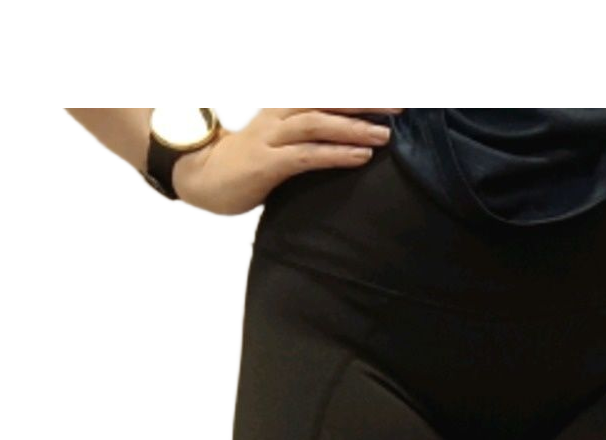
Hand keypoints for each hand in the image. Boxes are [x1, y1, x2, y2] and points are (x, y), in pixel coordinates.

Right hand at [175, 108, 403, 215]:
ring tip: (385, 134)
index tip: (390, 99)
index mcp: (285, 106)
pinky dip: (336, 154)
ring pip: (317, 123)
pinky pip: (307, 155)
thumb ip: (311, 135)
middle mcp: (280, 114)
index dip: (356, 95)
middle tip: (400, 107)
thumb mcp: (282, 139)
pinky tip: (360, 156)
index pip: (325, 95)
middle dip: (365, 101)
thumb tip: (350, 137)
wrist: (204, 177)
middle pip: (327, 100)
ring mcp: (272, 137)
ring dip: (354, 127)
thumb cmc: (249, 163)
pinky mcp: (267, 164)